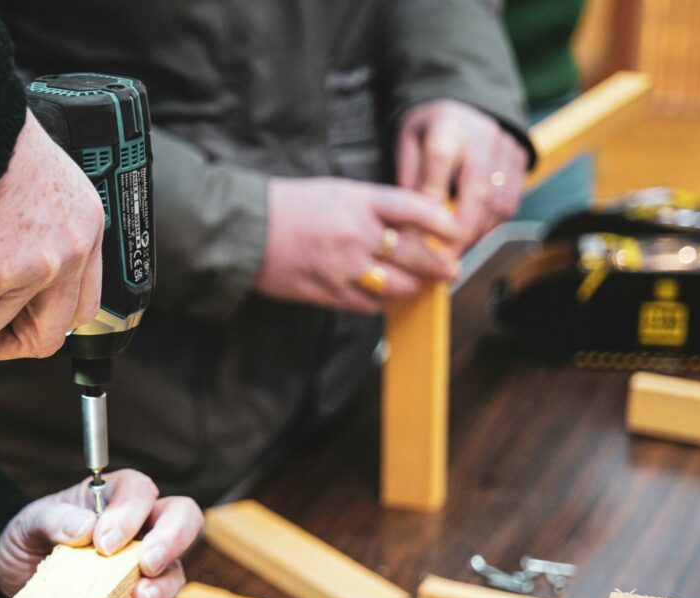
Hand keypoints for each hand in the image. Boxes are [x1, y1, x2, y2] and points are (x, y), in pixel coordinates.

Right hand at [0, 109, 103, 360]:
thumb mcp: (43, 181)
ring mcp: (26, 270)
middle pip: (44, 337)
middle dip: (4, 343)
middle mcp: (65, 256)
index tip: (19, 322)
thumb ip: (40, 229)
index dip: (45, 322)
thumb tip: (11, 271)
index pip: (82, 308)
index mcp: (84, 230)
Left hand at [0, 470, 202, 597]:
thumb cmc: (29, 541)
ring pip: (175, 569)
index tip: (104, 543)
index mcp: (113, 497)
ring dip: (163, 586)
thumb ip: (56, 519)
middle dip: (171, 540)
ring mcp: (145, 568)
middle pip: (182, 518)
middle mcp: (140, 528)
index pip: (140, 491)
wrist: (14, 583)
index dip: (130, 513)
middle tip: (147, 564)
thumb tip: (86, 527)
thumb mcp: (30, 523)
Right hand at [256, 176, 460, 312]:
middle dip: (438, 265)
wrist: (244, 231)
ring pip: (395, 286)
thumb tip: (404, 224)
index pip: (413, 209)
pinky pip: (368, 304)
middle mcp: (355, 234)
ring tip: (422, 286)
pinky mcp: (327, 292)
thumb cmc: (284, 206)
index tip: (455, 230)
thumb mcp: (333, 191)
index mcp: (357, 202)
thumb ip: (369, 206)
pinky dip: (385, 303)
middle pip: (413, 254)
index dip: (440, 221)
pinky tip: (390, 298)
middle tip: (451, 269)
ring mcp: (342, 267)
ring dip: (414, 288)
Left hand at [396, 99, 528, 249]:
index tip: (419, 236)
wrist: (464, 106)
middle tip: (444, 259)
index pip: (439, 164)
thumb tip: (408, 222)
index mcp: (447, 124)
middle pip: (478, 189)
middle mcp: (482, 134)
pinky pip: (512, 200)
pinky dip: (493, 224)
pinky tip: (474, 236)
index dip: (431, 203)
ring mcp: (506, 146)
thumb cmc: (428, 134)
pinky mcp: (521, 159)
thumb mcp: (408, 145)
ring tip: (457, 252)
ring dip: (478, 232)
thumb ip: (409, 178)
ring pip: (499, 201)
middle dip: (461, 230)